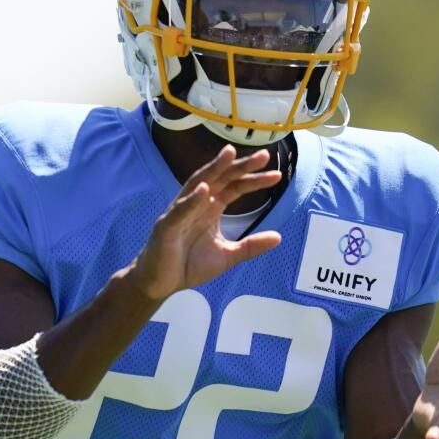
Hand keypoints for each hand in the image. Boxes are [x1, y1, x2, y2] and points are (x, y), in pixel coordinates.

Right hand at [127, 145, 282, 300]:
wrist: (159, 284)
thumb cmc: (188, 266)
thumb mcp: (227, 256)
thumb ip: (250, 246)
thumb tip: (279, 237)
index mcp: (210, 209)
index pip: (234, 188)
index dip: (253, 180)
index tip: (276, 175)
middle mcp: (196, 204)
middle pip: (220, 179)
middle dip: (240, 167)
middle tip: (263, 156)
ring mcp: (179, 213)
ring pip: (198, 185)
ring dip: (213, 169)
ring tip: (229, 154)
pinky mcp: (166, 227)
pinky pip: (179, 211)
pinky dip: (191, 200)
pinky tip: (205, 189)